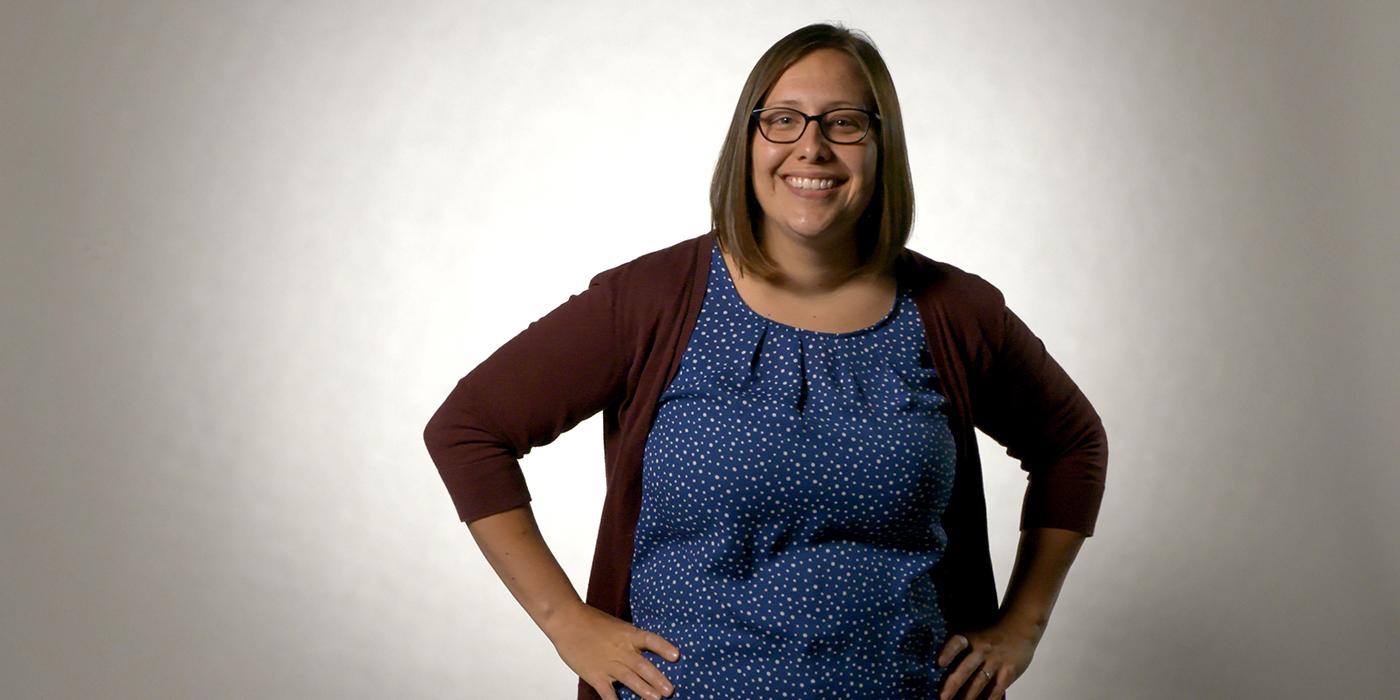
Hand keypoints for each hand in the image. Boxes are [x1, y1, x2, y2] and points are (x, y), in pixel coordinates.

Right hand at [545, 601, 681, 699]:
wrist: (567, 621)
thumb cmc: (590, 621)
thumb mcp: (616, 626)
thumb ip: (629, 639)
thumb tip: (644, 649)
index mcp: (628, 635)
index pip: (651, 640)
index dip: (664, 648)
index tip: (676, 655)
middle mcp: (621, 650)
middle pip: (643, 666)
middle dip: (657, 679)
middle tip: (670, 690)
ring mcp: (608, 664)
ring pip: (630, 679)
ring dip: (644, 689)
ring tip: (656, 699)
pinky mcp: (596, 675)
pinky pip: (607, 692)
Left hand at [935, 614, 1042, 699]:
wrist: (1020, 627)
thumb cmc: (991, 633)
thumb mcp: (974, 633)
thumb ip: (961, 649)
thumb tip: (941, 667)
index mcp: (970, 638)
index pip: (957, 643)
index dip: (948, 652)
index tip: (939, 662)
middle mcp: (982, 649)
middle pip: (966, 668)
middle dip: (953, 684)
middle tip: (942, 697)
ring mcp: (996, 661)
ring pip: (980, 681)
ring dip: (968, 696)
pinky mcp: (1008, 672)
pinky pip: (997, 688)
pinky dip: (989, 699)